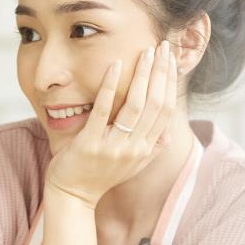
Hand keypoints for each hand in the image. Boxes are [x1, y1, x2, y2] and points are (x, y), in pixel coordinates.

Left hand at [45, 41, 177, 208]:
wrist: (72, 196)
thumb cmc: (99, 176)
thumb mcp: (132, 166)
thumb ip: (150, 150)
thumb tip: (168, 135)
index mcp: (145, 150)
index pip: (167, 111)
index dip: (171, 83)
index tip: (171, 61)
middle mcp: (134, 148)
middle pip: (157, 104)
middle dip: (161, 73)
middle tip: (162, 48)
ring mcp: (113, 146)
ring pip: (136, 105)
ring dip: (143, 75)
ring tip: (145, 52)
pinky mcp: (91, 143)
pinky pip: (104, 110)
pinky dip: (111, 86)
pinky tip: (114, 66)